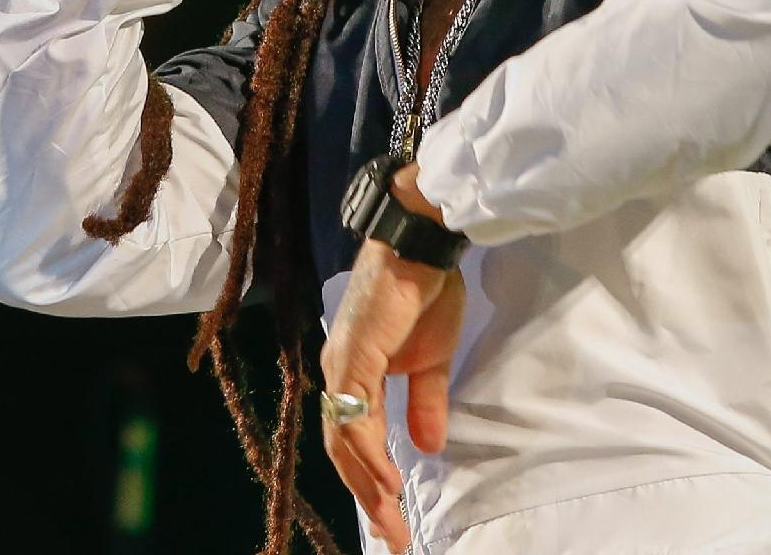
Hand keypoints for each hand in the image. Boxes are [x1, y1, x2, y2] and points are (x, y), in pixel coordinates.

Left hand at [320, 168, 462, 551]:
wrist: (423, 245)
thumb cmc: (426, 291)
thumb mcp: (432, 359)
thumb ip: (425, 403)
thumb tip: (427, 448)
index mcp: (354, 375)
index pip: (353, 439)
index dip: (370, 479)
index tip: (393, 518)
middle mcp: (338, 374)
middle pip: (343, 449)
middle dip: (367, 497)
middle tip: (391, 536)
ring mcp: (341, 366)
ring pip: (345, 439)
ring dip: (368, 483)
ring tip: (389, 517)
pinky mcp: (354, 356)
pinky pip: (357, 415)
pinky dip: (370, 451)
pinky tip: (388, 477)